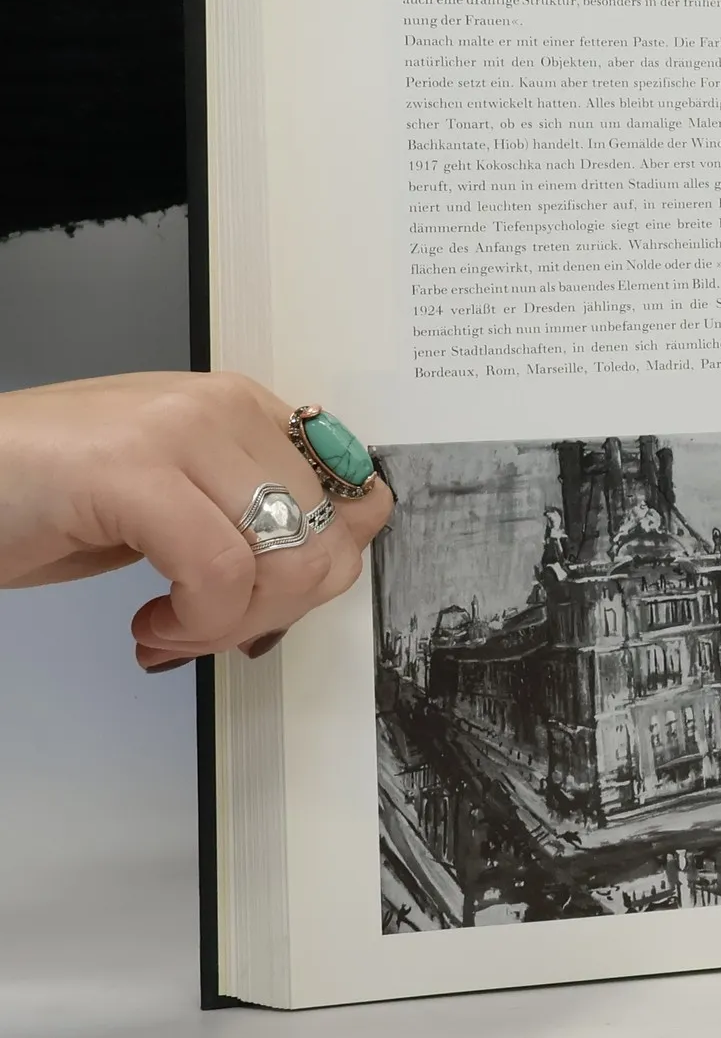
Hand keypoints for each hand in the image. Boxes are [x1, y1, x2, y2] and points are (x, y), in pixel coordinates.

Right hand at [0, 371, 393, 669]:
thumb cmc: (43, 496)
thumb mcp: (177, 502)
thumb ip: (256, 518)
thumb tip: (330, 564)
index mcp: (245, 410)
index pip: (360, 496)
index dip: (324, 573)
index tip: (266, 605)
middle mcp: (223, 407)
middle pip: (331, 540)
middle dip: (278, 612)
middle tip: (208, 629)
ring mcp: (178, 430)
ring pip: (285, 561)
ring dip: (231, 626)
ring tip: (172, 627)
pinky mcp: (129, 470)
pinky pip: (220, 574)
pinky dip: (195, 624)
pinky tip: (149, 624)